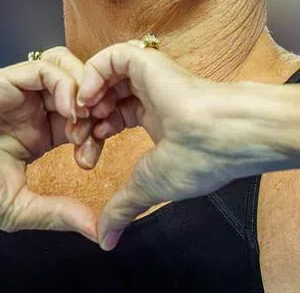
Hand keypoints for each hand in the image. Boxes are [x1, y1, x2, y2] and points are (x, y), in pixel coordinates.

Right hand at [0, 54, 98, 239]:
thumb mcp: (17, 207)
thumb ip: (57, 213)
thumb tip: (97, 232)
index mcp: (36, 134)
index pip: (80, 120)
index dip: (95, 134)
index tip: (91, 161)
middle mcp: (29, 109)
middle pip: (79, 88)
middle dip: (96, 107)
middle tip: (98, 133)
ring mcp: (15, 93)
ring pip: (64, 68)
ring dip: (84, 89)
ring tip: (84, 119)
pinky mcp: (1, 82)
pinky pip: (41, 68)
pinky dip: (64, 82)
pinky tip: (68, 110)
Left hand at [78, 40, 251, 250]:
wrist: (223, 135)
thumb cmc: (199, 159)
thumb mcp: (149, 185)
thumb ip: (123, 208)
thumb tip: (105, 241)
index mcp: (158, 118)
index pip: (112, 119)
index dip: (93, 136)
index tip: (86, 159)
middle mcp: (153, 95)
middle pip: (104, 97)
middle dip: (85, 119)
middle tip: (76, 140)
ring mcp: (151, 76)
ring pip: (105, 74)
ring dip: (86, 97)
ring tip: (82, 120)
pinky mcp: (148, 62)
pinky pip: (111, 57)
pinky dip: (92, 73)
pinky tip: (89, 98)